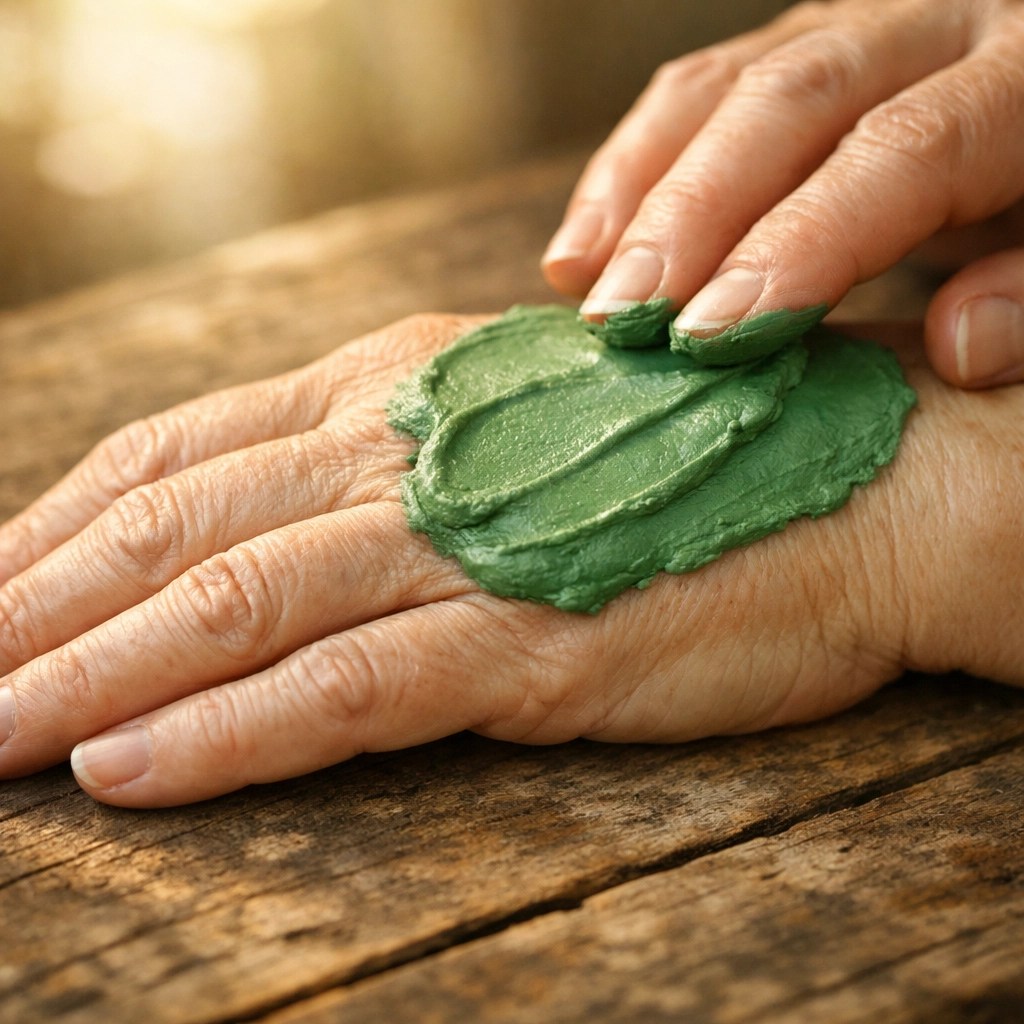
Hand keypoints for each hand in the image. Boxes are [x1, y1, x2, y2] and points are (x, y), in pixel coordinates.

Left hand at [0, 317, 1019, 806]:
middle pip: (173, 528)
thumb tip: (272, 515)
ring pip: (233, 605)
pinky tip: (126, 770)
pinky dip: (228, 730)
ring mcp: (468, 540)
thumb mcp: (505, 431)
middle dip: (32, 609)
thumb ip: (387, 464)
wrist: (856, 483)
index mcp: (395, 387)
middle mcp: (409, 448)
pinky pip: (348, 686)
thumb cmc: (685, 463)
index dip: (57, 525)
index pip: (177, 454)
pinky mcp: (534, 636)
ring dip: (86, 674)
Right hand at [542, 0, 1023, 388]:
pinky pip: (695, 90)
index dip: (804, 241)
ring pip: (721, 84)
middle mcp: (927, 25)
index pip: (904, 150)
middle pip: (788, 102)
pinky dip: (631, 169)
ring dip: (637, 190)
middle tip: (624, 318)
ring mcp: (847, 25)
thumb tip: (959, 344)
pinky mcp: (794, 46)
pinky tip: (587, 245)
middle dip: (692, 215)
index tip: (716, 334)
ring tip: (581, 283)